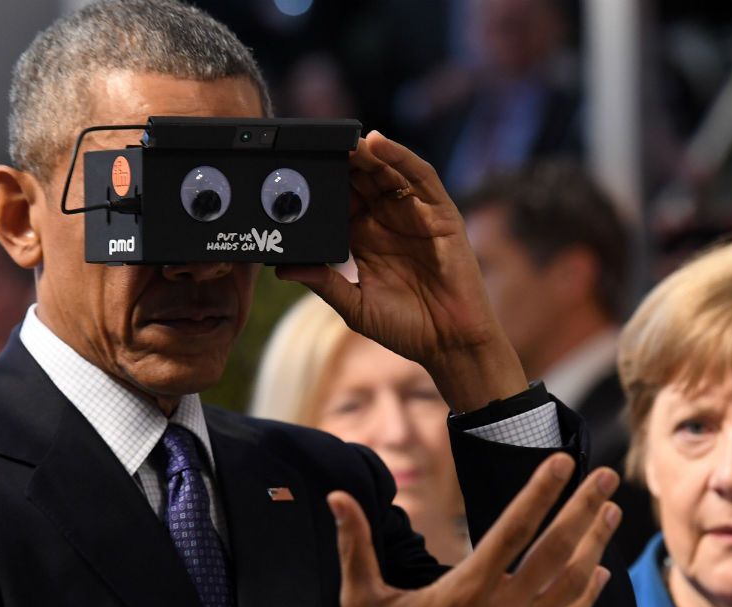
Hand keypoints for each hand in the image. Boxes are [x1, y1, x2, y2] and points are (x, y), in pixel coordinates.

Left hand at [276, 131, 525, 411]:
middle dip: (340, 162)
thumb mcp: (354, 306)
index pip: (338, 202)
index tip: (292, 169)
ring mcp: (415, 215)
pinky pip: (421, 177)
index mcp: (363, 239)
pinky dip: (400, 156)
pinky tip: (378, 143)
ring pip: (387, 172)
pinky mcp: (441, 214)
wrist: (449, 343)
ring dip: (366, 153)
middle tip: (315, 143)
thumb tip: (282, 269)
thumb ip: (323, 283)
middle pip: (360, 180)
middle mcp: (387, 222)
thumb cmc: (404, 328)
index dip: (320, 185)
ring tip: (344, 138)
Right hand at [328, 454, 620, 606]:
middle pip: (556, 549)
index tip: (564, 462)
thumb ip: (355, 544)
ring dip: (595, 545)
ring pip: (571, 584)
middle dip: (584, 509)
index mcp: (467, 587)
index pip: (515, 527)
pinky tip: (600, 575)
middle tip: (607, 477)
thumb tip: (337, 497)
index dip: (542, 491)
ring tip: (611, 513)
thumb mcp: (362, 599)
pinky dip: (588, 597)